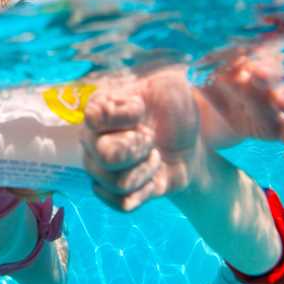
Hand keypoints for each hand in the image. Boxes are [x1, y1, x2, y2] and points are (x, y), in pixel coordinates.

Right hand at [82, 67, 204, 211]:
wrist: (192, 145)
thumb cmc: (177, 110)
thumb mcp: (172, 84)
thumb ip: (154, 79)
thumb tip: (137, 98)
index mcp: (99, 109)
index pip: (94, 118)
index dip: (125, 118)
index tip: (142, 111)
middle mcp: (91, 140)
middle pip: (105, 155)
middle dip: (139, 148)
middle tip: (152, 138)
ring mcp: (99, 169)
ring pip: (116, 183)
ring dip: (146, 171)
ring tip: (155, 157)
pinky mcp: (114, 194)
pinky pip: (122, 204)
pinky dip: (145, 193)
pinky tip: (153, 179)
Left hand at [197, 43, 283, 164]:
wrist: (209, 117)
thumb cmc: (205, 91)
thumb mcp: (198, 83)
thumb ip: (197, 74)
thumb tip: (184, 66)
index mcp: (242, 63)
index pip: (247, 54)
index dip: (242, 54)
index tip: (234, 53)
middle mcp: (263, 81)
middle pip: (272, 71)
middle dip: (267, 71)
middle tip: (257, 74)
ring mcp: (275, 104)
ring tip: (283, 103)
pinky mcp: (279, 127)